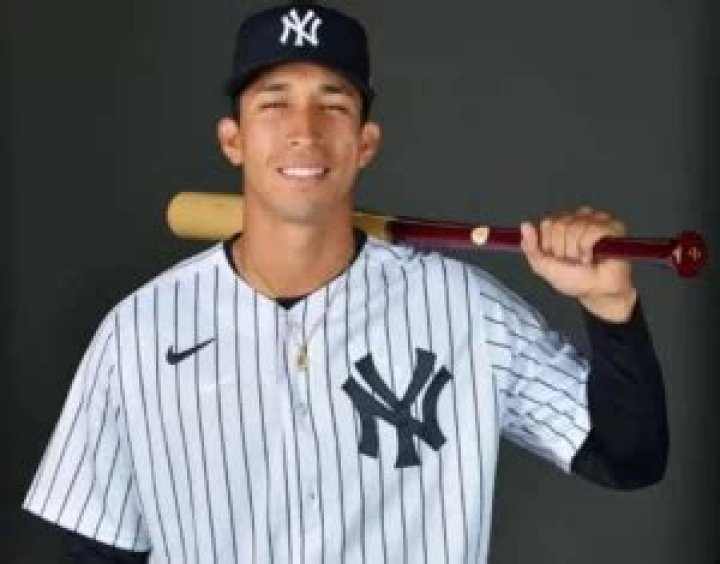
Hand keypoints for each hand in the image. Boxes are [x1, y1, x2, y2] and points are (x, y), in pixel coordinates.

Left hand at [520, 206, 636, 321]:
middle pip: (558, 224)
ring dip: (576, 251)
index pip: (547, 223)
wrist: (597, 292)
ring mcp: (595, 220)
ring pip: (574, 227)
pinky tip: (593, 257)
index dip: (549, 245)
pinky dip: (589, 248)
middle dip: (562, 250)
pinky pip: (593, 230)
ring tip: (584, 261)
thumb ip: (531, 247)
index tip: (557, 258)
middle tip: (572, 261)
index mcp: (561, 224)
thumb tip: (525, 224)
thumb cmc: (573, 279)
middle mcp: (578, 218)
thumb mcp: (543, 266)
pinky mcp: (613, 227)